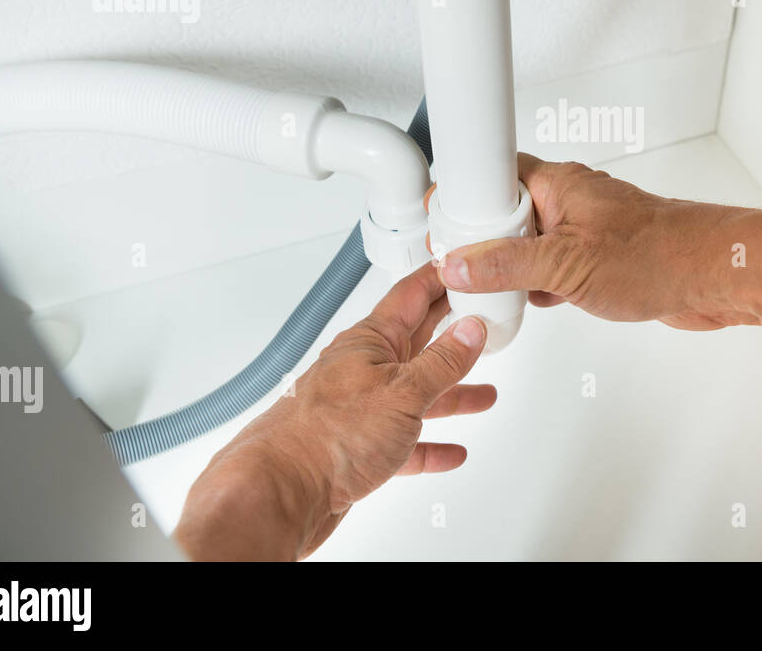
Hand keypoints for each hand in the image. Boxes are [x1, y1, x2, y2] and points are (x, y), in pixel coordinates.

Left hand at [173, 262, 493, 560]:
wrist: (280, 494)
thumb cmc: (326, 437)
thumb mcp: (403, 391)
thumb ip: (442, 362)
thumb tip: (470, 330)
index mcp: (370, 342)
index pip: (412, 296)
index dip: (440, 278)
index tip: (463, 267)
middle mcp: (363, 370)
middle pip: (418, 345)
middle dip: (453, 336)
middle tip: (481, 320)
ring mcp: (359, 410)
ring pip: (415, 397)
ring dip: (450, 395)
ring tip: (481, 394)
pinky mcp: (357, 449)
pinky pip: (403, 442)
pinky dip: (429, 445)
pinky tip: (450, 451)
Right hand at [434, 154, 759, 330]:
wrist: (716, 276)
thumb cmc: (659, 255)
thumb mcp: (565, 265)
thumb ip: (508, 265)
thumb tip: (460, 265)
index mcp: (557, 185)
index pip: (493, 174)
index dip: (463, 194)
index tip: (438, 219)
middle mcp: (570, 202)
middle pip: (507, 212)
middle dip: (482, 239)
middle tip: (456, 264)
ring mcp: (586, 231)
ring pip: (532, 244)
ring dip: (512, 266)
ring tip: (486, 288)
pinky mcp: (601, 260)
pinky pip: (555, 267)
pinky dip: (539, 284)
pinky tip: (530, 303)